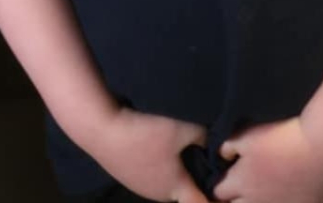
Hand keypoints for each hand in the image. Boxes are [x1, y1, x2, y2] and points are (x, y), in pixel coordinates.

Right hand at [84, 107, 210, 202]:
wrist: (99, 128)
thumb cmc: (145, 132)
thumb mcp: (183, 128)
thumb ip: (205, 137)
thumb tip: (215, 144)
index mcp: (177, 187)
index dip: (213, 201)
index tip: (222, 195)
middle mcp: (159, 194)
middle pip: (183, 193)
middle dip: (193, 182)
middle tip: (201, 163)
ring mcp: (139, 187)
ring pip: (164, 184)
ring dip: (171, 173)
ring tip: (175, 152)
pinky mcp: (125, 176)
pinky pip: (149, 176)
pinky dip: (155, 167)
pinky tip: (151, 147)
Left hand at [215, 118, 322, 202]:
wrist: (321, 148)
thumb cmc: (281, 138)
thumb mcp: (246, 136)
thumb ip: (227, 147)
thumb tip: (222, 156)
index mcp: (242, 183)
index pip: (218, 193)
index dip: (219, 185)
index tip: (223, 178)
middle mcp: (258, 201)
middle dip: (234, 200)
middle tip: (239, 189)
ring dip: (255, 202)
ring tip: (260, 192)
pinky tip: (283, 195)